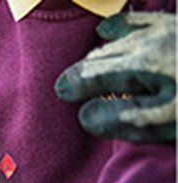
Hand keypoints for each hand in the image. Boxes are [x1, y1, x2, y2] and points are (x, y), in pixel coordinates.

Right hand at [55, 12, 175, 141]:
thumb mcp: (165, 118)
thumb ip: (124, 117)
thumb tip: (85, 114)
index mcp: (138, 69)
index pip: (91, 76)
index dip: (72, 86)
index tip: (59, 94)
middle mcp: (144, 43)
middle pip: (100, 57)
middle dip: (81, 71)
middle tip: (68, 85)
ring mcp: (162, 30)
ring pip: (116, 39)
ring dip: (99, 54)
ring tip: (88, 67)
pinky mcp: (175, 25)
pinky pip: (139, 20)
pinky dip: (120, 26)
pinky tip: (110, 30)